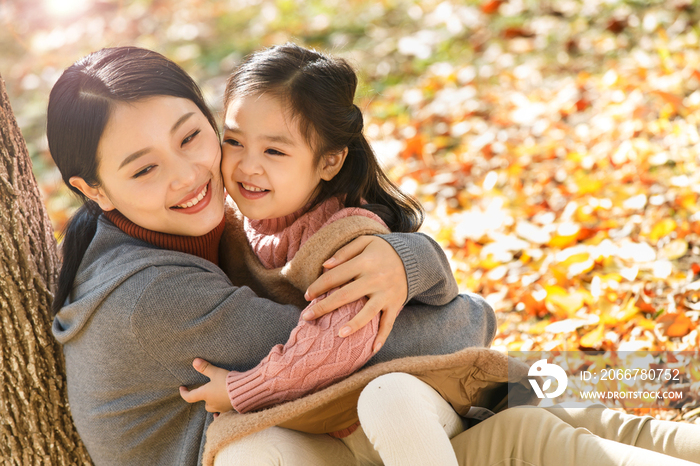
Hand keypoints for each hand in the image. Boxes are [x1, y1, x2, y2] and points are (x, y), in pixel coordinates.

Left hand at [179, 358, 232, 413]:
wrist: (244, 391)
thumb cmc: (228, 382)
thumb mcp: (216, 372)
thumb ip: (205, 368)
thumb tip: (194, 361)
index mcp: (205, 394)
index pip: (190, 397)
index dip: (184, 393)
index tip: (182, 389)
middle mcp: (212, 403)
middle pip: (205, 405)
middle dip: (205, 400)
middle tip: (207, 393)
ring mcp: (222, 408)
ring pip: (215, 408)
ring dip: (215, 403)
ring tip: (218, 397)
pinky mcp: (231, 409)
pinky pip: (225, 412)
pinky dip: (224, 410)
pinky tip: (226, 407)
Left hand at [303, 236, 406, 352]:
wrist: (415, 258)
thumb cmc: (384, 250)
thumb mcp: (365, 242)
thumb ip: (344, 252)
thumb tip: (325, 266)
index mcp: (364, 262)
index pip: (335, 276)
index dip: (318, 286)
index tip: (306, 295)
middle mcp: (375, 279)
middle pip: (345, 295)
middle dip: (323, 307)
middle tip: (306, 317)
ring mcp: (386, 294)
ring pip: (367, 313)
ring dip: (353, 325)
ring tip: (339, 334)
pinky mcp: (395, 305)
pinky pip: (388, 323)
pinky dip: (382, 337)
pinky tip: (372, 349)